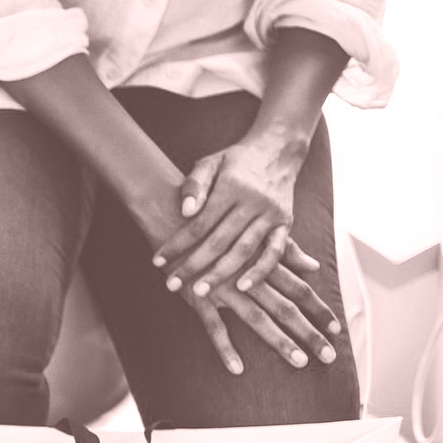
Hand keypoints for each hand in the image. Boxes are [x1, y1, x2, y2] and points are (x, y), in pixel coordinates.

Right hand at [130, 179, 338, 376]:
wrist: (173, 215)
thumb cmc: (215, 222)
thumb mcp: (254, 232)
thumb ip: (285, 251)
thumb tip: (312, 265)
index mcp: (263, 263)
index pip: (300, 290)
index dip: (319, 309)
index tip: (337, 329)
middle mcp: (249, 277)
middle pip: (287, 309)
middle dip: (310, 332)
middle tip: (329, 356)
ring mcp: (224, 288)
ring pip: (259, 320)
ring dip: (281, 342)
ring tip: (300, 362)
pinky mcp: (198, 297)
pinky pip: (214, 327)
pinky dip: (226, 348)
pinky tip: (238, 368)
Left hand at [151, 133, 324, 300]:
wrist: (277, 149)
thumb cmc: (234, 160)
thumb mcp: (211, 163)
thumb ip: (195, 184)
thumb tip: (185, 211)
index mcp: (231, 187)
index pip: (198, 223)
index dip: (176, 244)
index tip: (156, 261)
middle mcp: (253, 202)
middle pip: (219, 241)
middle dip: (193, 265)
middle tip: (172, 285)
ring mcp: (271, 214)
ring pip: (244, 249)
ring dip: (222, 273)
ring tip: (200, 292)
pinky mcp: (286, 222)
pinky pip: (275, 251)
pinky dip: (261, 271)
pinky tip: (242, 287)